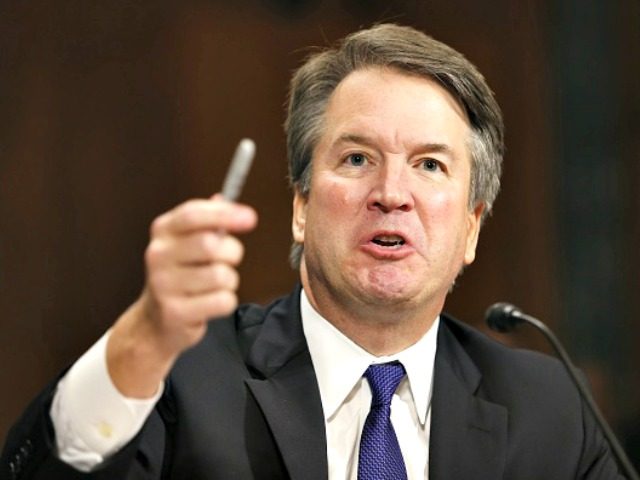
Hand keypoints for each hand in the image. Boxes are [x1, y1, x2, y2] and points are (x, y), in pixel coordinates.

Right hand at [107, 194, 257, 396]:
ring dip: (229, 281)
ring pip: (221, 276)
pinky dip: (226, 302)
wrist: (156, 321)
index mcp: (162, 231)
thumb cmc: (181, 275)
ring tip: (215, 285)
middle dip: (232, 252)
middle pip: (212, 245)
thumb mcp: (187, 242)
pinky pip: (223, 301)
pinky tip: (210, 303)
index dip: (224, 213)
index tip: (250, 218)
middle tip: (228, 260)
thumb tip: (226, 198)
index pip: (193, 214)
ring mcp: (164, 285)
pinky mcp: (176, 312)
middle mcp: (158, 255)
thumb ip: (208, 220)